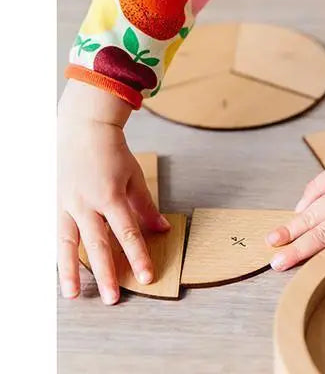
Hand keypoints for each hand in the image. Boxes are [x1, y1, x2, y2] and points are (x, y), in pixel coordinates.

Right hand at [57, 80, 169, 304]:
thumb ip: (146, 206)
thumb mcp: (134, 177)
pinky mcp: (57, 204)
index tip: (146, 276)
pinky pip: (58, 233)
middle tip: (114, 298)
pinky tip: (61, 271)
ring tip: (73, 295)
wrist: (84, 131)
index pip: (127, 233)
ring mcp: (69, 204)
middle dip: (107, 273)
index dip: (137, 256)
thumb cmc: (113, 153)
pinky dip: (60, 254)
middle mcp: (87, 203)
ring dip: (71, 271)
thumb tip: (163, 229)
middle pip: (99, 244)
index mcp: (111, 195)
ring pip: (70, 244)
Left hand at [267, 160, 324, 270]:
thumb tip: (299, 209)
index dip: (292, 228)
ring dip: (313, 258)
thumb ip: (318, 185)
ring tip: (291, 266)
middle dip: (296, 249)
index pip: (312, 214)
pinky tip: (322, 269)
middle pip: (321, 235)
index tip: (273, 239)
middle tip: (276, 261)